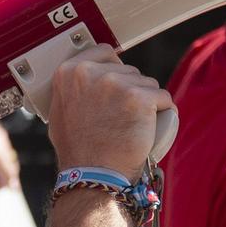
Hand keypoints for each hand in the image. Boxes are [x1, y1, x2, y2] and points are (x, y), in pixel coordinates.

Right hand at [45, 46, 172, 177]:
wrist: (92, 174)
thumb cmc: (77, 151)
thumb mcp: (61, 111)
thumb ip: (73, 91)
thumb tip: (85, 85)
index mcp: (69, 72)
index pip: (103, 52)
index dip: (115, 70)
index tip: (118, 85)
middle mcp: (91, 73)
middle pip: (128, 71)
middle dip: (131, 91)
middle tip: (122, 117)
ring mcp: (117, 83)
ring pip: (148, 84)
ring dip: (147, 103)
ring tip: (132, 126)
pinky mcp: (140, 97)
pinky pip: (163, 99)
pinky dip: (162, 113)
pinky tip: (149, 128)